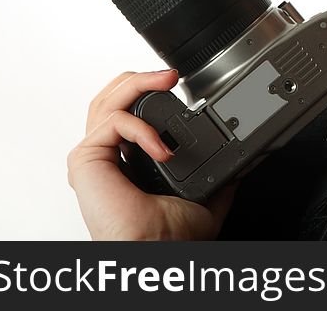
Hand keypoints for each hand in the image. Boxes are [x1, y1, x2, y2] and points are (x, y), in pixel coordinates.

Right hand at [67, 69, 235, 239]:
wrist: (156, 250)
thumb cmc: (169, 237)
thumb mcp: (205, 199)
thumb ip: (218, 179)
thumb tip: (240, 165)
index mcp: (128, 162)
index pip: (128, 112)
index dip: (150, 92)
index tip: (178, 85)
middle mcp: (106, 156)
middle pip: (112, 96)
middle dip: (143, 77)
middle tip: (172, 76)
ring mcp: (94, 155)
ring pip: (107, 99)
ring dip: (140, 82)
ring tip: (167, 81)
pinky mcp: (85, 159)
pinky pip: (113, 121)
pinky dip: (143, 126)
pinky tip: (163, 148)